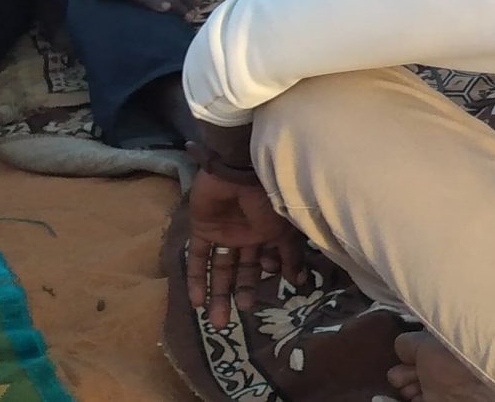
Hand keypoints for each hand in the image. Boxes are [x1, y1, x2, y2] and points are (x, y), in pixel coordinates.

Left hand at [186, 170, 303, 326]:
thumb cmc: (268, 199)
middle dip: (238, 295)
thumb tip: (297, 281)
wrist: (239, 172)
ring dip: (218, 294)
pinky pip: (197, 258)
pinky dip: (196, 279)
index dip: (265, 280)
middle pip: (242, 270)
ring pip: (220, 269)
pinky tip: (197, 302)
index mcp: (267, 233)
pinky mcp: (202, 230)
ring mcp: (223, 233)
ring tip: (217, 322)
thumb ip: (289, 255)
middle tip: (232, 321)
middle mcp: (246, 235)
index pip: (266, 262)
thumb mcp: (284, 230)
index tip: (266, 297)